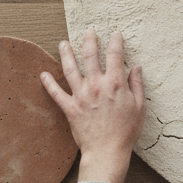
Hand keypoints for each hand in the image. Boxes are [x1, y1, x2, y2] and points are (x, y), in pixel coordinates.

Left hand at [41, 29, 145, 182]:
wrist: (107, 151)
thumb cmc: (126, 131)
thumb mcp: (140, 107)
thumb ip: (137, 85)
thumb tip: (137, 67)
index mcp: (115, 83)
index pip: (115, 55)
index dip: (116, 42)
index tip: (115, 34)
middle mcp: (96, 85)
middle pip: (90, 55)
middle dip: (89, 40)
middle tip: (88, 31)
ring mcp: (81, 95)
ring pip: (70, 69)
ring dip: (66, 54)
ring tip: (63, 43)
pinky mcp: (70, 108)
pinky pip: (56, 93)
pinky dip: (48, 83)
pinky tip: (43, 74)